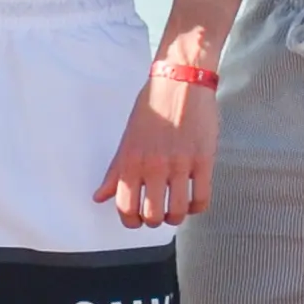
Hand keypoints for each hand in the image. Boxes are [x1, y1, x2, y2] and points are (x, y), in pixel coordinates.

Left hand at [94, 64, 215, 230]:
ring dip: (176, 217)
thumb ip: (115, 171)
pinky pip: (201, 199)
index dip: (131, 221)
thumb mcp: (127, 139)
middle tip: (158, 213)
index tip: (137, 220)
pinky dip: (197, 208)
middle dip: (154, 221)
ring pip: (178, 212)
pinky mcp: (204, 160)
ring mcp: (180, 164)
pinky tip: (193, 200)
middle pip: (152, 216)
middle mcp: (154, 166)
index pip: (126, 207)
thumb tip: (100, 196)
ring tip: (176, 209)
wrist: (181, 81)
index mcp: (131, 161)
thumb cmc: (152, 107)